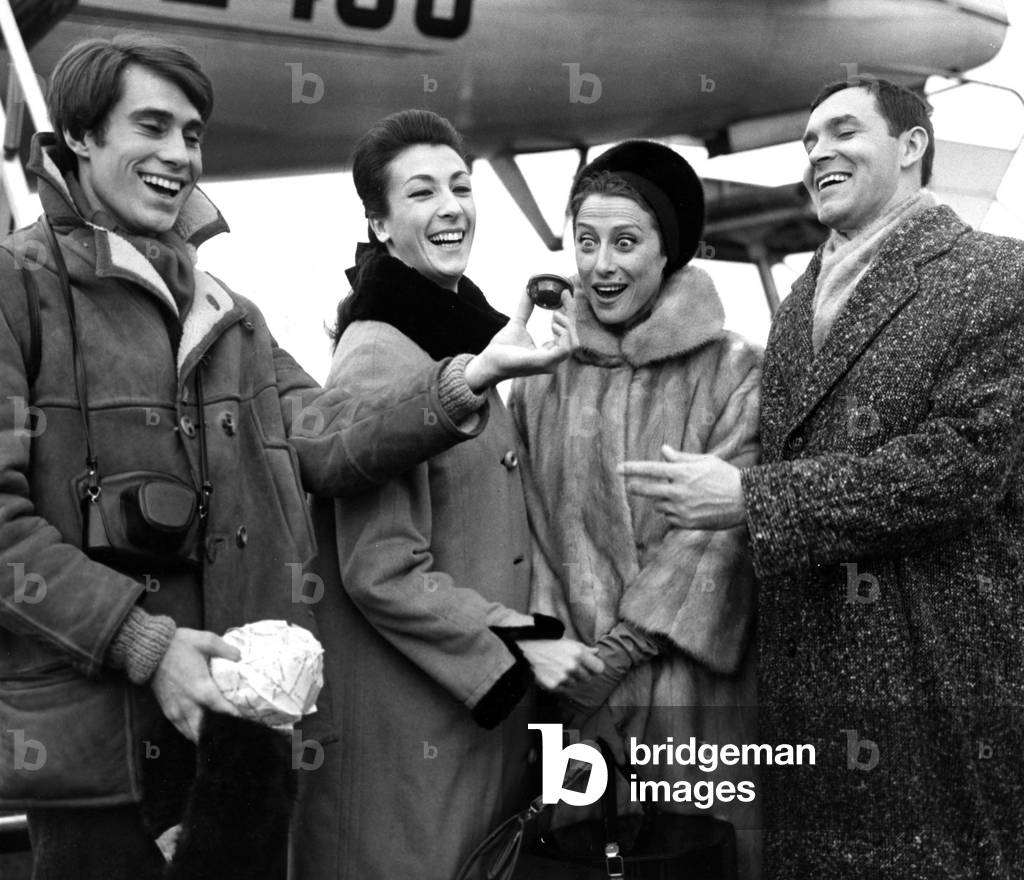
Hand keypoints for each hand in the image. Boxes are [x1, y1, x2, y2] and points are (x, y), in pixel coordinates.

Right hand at [150, 628, 241, 741]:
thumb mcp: (206, 640)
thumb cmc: (179, 644)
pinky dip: (192, 733)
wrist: (149, 650)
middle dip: (220, 732)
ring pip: (193, 733)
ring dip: (206, 735)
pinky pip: (181, 729)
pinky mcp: (167, 711)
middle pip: (206, 729)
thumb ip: (225, 650)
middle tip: (233, 732)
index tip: (247, 721)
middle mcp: (188, 704)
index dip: (235, 717)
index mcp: (201, 688)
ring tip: (220, 735)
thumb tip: (240, 657)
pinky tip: (202, 732)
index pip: (222, 710)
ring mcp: (176, 710)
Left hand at [464, 290, 569, 390]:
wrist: (488, 361)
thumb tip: (529, 290)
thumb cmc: (502, 349)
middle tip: (563, 295)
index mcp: (549, 352)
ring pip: (573, 344)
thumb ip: (525, 308)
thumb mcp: (517, 324)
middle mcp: (552, 360)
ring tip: (554, 314)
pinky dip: (563, 335)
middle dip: (571, 314)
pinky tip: (553, 324)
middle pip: (574, 337)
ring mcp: (550, 363)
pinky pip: (565, 350)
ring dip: (568, 325)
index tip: (565, 294)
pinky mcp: (544, 363)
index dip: (570, 312)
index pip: (567, 332)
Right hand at [518, 638, 604, 691]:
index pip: (599, 668)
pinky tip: (551, 673)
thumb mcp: (567, 641)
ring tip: (558, 668)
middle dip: (581, 673)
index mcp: (578, 652)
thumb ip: (584, 649)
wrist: (523, 647)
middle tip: (570, 666)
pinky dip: (559, 683)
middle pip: (587, 678)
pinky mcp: (553, 686)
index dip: (594, 667)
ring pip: (575, 684)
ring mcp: (562, 677)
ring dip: (570, 679)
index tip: (590, 666)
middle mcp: (572, 666)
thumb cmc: (546, 641)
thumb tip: (597, 652)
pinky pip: (563, 688)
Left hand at [619, 445, 746, 528]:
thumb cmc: (726, 476)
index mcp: (682, 473)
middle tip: (630, 486)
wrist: (745, 501)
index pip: (650, 469)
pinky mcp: (687, 523)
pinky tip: (686, 508)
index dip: (632, 469)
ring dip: (661, 500)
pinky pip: (669, 518)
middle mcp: (679, 491)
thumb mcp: (705, 461)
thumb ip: (681, 458)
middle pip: (646, 490)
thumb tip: (663, 451)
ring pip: (658, 505)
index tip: (618, 469)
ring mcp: (682, 509)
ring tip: (678, 496)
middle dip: (635, 487)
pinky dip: (672, 513)